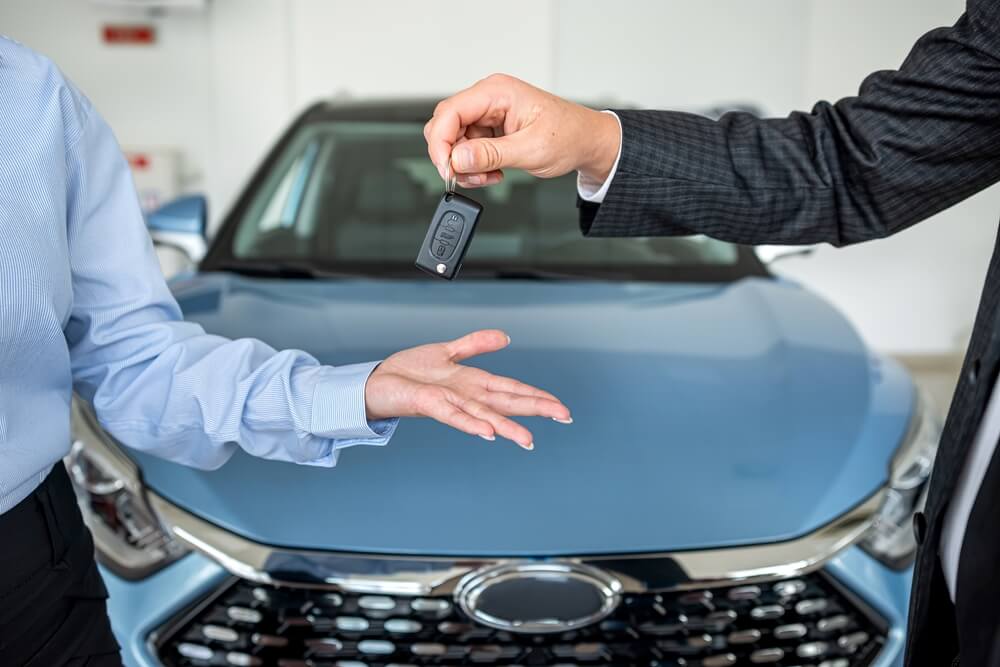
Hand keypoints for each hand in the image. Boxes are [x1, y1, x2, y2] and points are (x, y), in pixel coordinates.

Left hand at [364, 329, 570, 449]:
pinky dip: (471, 424)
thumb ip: (476, 344)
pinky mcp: (432, 405)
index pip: (513, 389)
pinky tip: (488, 433)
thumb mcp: (448, 350)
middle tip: (564, 416)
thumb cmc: (410, 371)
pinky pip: (455, 416)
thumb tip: (505, 337)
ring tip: (529, 439)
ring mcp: (451, 403)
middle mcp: (467, 396)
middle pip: (508, 402)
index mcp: (474, 382)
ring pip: (486, 415)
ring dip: (508, 427)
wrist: (378, 381)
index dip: (537, 396)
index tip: (561, 406)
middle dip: (536, 408)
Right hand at [424, 74, 620, 188]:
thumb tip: (457, 159)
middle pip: (446, 125)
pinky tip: (493, 172)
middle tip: (468, 176)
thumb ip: (490, 154)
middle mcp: (489, 98)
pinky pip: (469, 147)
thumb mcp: (530, 150)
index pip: (450, 112)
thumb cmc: (569, 136)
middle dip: (452, 156)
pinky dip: (475, 165)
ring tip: (488, 176)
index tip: (447, 168)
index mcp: (497, 92)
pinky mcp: (492, 128)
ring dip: (465, 164)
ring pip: (455, 140)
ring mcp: (489, 113)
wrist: (587, 142)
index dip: (441, 142)